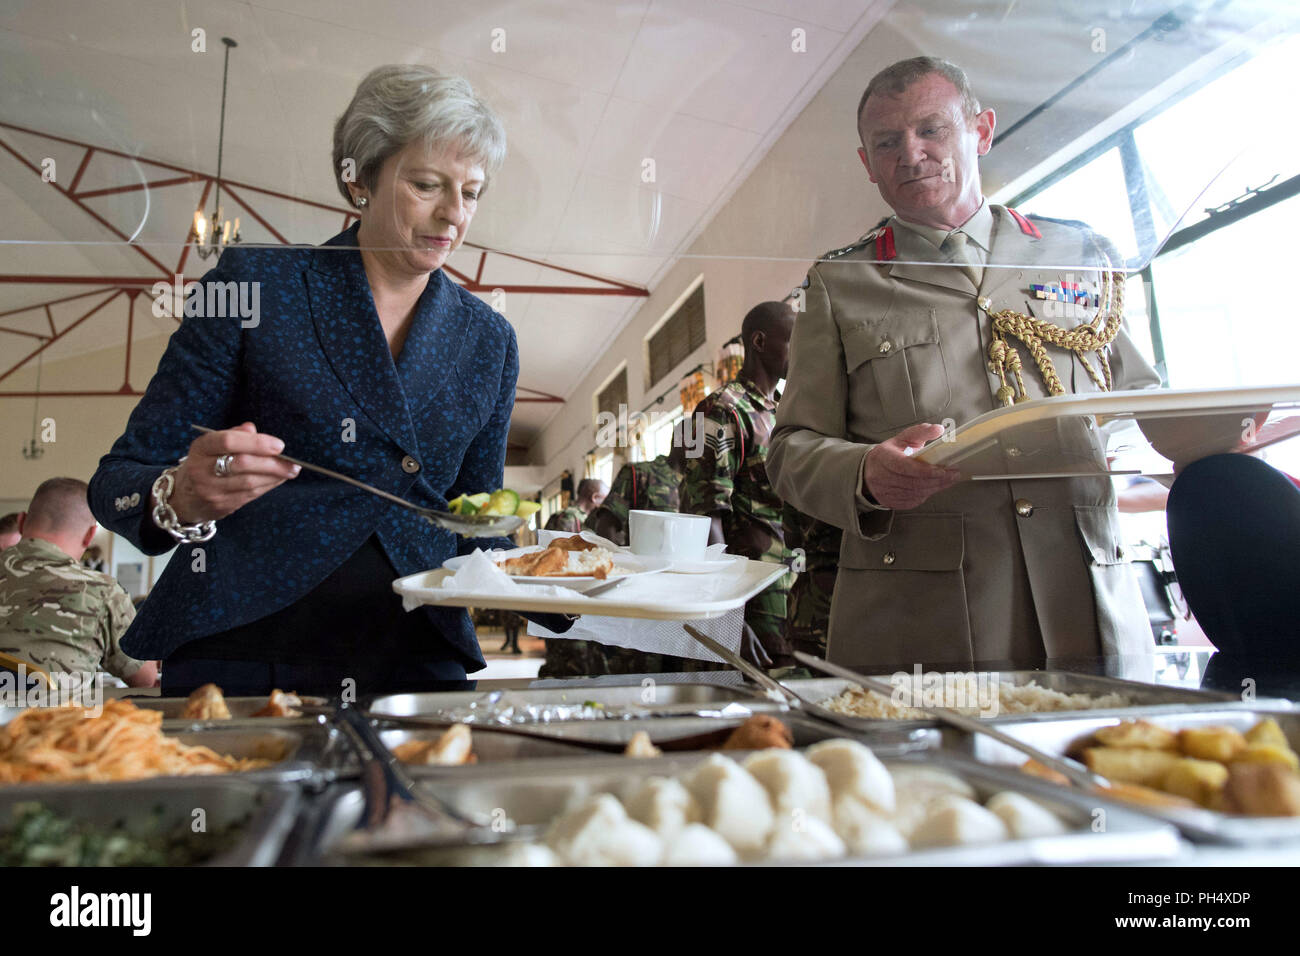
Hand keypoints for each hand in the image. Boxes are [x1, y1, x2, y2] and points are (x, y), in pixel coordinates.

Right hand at [161, 422, 298, 522]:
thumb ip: (233, 435)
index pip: (228, 441)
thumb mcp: (212, 445)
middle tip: (293, 463)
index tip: (279, 445)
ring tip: (290, 471)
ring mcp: (210, 490)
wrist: (183, 497)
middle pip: (242, 464)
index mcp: (200, 448)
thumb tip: (252, 429)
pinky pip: (250, 495)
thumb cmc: (205, 464)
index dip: (256, 443)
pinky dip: (268, 486)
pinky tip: (278, 480)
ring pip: (249, 482)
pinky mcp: (220, 505)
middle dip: (272, 463)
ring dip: (275, 476)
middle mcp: (201, 469)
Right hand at [862, 423, 960, 510]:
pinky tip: (934, 487)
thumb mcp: (903, 438)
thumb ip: (921, 432)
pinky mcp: (890, 502)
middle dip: (936, 480)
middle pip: (912, 482)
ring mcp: (884, 491)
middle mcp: (881, 477)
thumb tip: (938, 429)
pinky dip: (926, 494)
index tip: (943, 470)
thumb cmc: (890, 453)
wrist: (869, 470)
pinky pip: (912, 501)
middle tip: (953, 475)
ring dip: (934, 488)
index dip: (925, 470)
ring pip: (914, 493)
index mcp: (883, 458)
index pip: (905, 467)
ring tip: (948, 480)